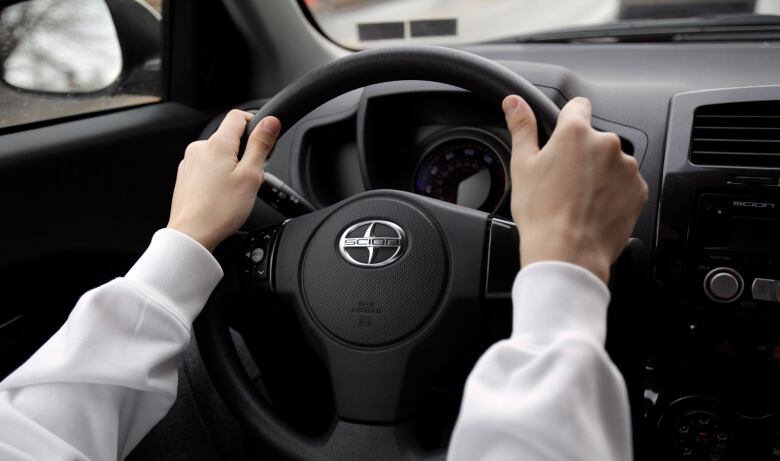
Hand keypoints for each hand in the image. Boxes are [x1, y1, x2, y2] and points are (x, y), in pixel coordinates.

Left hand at [167, 110, 280, 250]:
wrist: (192, 235)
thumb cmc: (220, 210)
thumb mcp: (251, 176)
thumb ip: (261, 145)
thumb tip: (271, 121)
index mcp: (217, 144)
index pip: (238, 116)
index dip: (255, 123)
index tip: (263, 139)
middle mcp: (200, 148)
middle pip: (229, 137)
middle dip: (244, 151)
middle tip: (251, 176)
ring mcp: (190, 162)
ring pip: (218, 154)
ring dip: (230, 165)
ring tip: (235, 190)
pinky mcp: (186, 176)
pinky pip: (207, 167)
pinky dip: (217, 176)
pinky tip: (222, 195)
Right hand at [503, 95, 647, 282]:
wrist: (568, 253)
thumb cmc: (542, 213)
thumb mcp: (522, 166)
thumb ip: (522, 127)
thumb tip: (514, 102)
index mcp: (576, 133)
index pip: (578, 106)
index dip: (567, 120)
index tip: (562, 138)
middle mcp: (607, 144)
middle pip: (594, 138)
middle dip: (582, 154)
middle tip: (563, 180)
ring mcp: (626, 167)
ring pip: (611, 162)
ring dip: (599, 173)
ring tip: (578, 199)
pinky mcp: (638, 190)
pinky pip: (625, 183)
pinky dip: (613, 192)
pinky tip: (593, 208)